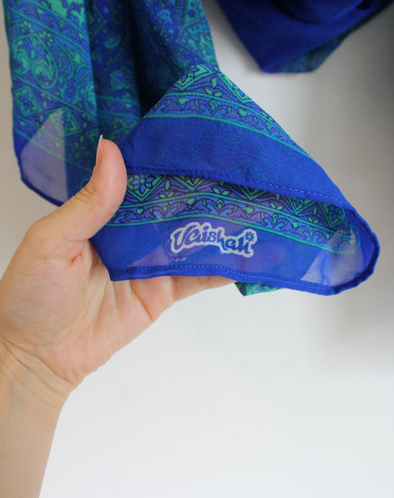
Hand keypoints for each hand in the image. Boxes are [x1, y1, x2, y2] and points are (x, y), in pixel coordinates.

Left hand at [0, 138, 231, 402]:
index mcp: (104, 212)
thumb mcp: (51, 240)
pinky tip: (250, 253)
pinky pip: (198, 276)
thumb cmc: (31, 295)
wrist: (39, 357)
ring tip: (258, 206)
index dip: (170, 161)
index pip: (144, 178)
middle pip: (176, 206)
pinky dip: (224, 267)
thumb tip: (110, 150)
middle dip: (207, 190)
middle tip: (243, 170)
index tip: (201, 141)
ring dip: (223, 226)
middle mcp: (132, 232)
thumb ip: (88, 202)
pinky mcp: (163, 292)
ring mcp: (151, 263)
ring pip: (194, 239)